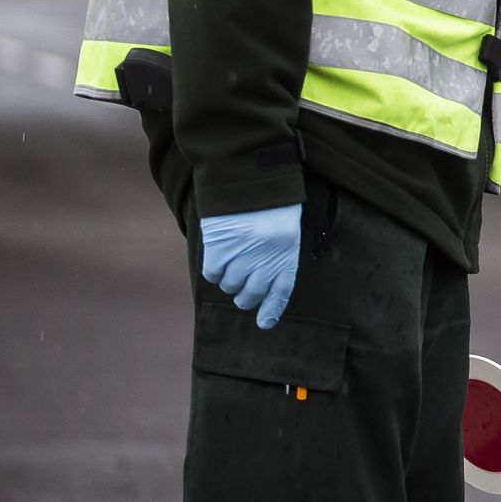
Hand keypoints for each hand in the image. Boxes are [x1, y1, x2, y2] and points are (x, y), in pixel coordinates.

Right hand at [199, 203, 301, 329]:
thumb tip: (263, 288)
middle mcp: (266, 258)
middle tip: (241, 292)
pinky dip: (214, 270)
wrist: (250, 179)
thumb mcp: (285, 229)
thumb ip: (276, 256)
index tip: (264, 323)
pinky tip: (219, 254)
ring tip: (232, 262)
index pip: (281, 290)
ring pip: (230, 285)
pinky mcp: (219, 249)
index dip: (272, 309)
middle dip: (245, 297)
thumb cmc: (271, 204)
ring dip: (229, 280)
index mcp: (287, 252)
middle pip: (251, 294)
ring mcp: (242, 255)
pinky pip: (213, 274)